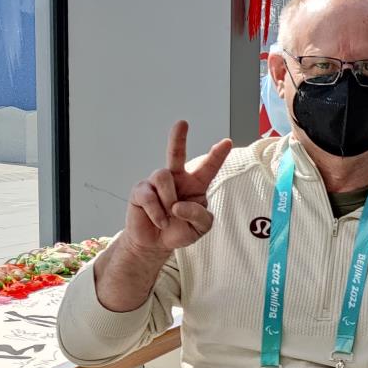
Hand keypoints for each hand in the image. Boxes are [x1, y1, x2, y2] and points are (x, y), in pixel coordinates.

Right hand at [123, 121, 233, 257]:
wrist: (156, 244)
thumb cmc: (180, 231)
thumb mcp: (200, 228)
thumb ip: (199, 216)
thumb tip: (180, 205)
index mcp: (196, 185)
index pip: (208, 167)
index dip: (217, 155)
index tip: (227, 142)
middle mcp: (176, 179)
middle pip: (176, 154)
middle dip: (178, 138)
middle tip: (182, 123)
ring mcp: (157, 183)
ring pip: (163, 176)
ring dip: (168, 199)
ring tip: (170, 215)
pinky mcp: (141, 191)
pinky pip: (149, 195)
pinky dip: (157, 212)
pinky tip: (160, 221)